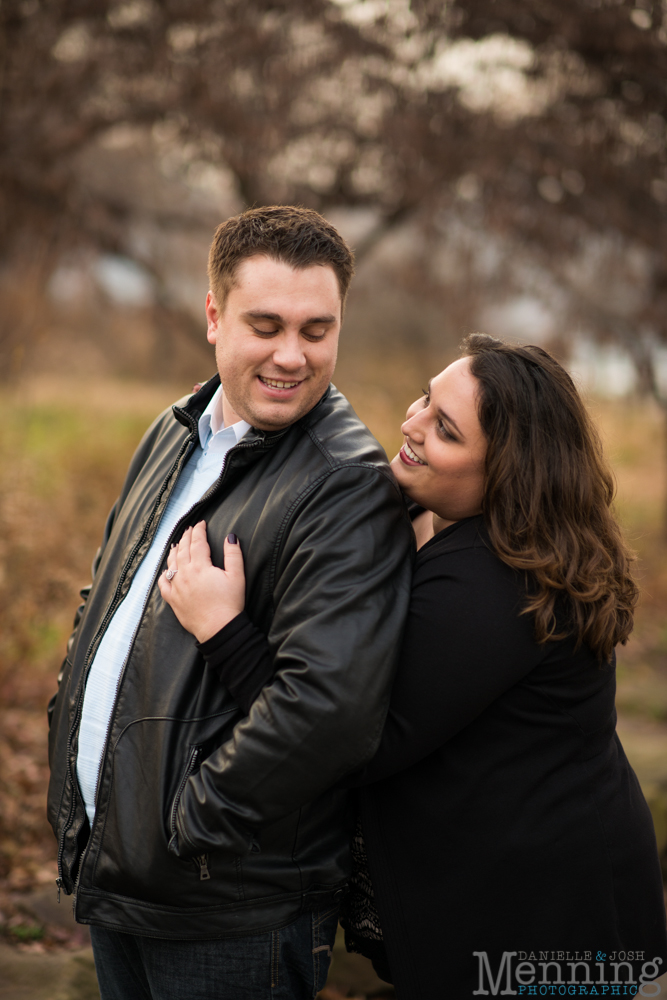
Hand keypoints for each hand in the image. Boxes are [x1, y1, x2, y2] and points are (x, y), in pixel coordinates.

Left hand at [158, 521, 245, 642]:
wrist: (218, 629)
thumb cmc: (230, 603)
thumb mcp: (237, 576)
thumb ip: (233, 554)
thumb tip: (230, 537)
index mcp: (200, 567)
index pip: (197, 542)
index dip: (199, 531)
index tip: (201, 523)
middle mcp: (185, 575)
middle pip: (182, 550)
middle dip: (186, 537)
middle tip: (189, 529)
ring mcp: (176, 587)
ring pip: (171, 564)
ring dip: (174, 552)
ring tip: (176, 544)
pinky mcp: (173, 600)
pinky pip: (163, 583)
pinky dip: (164, 574)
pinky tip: (167, 571)